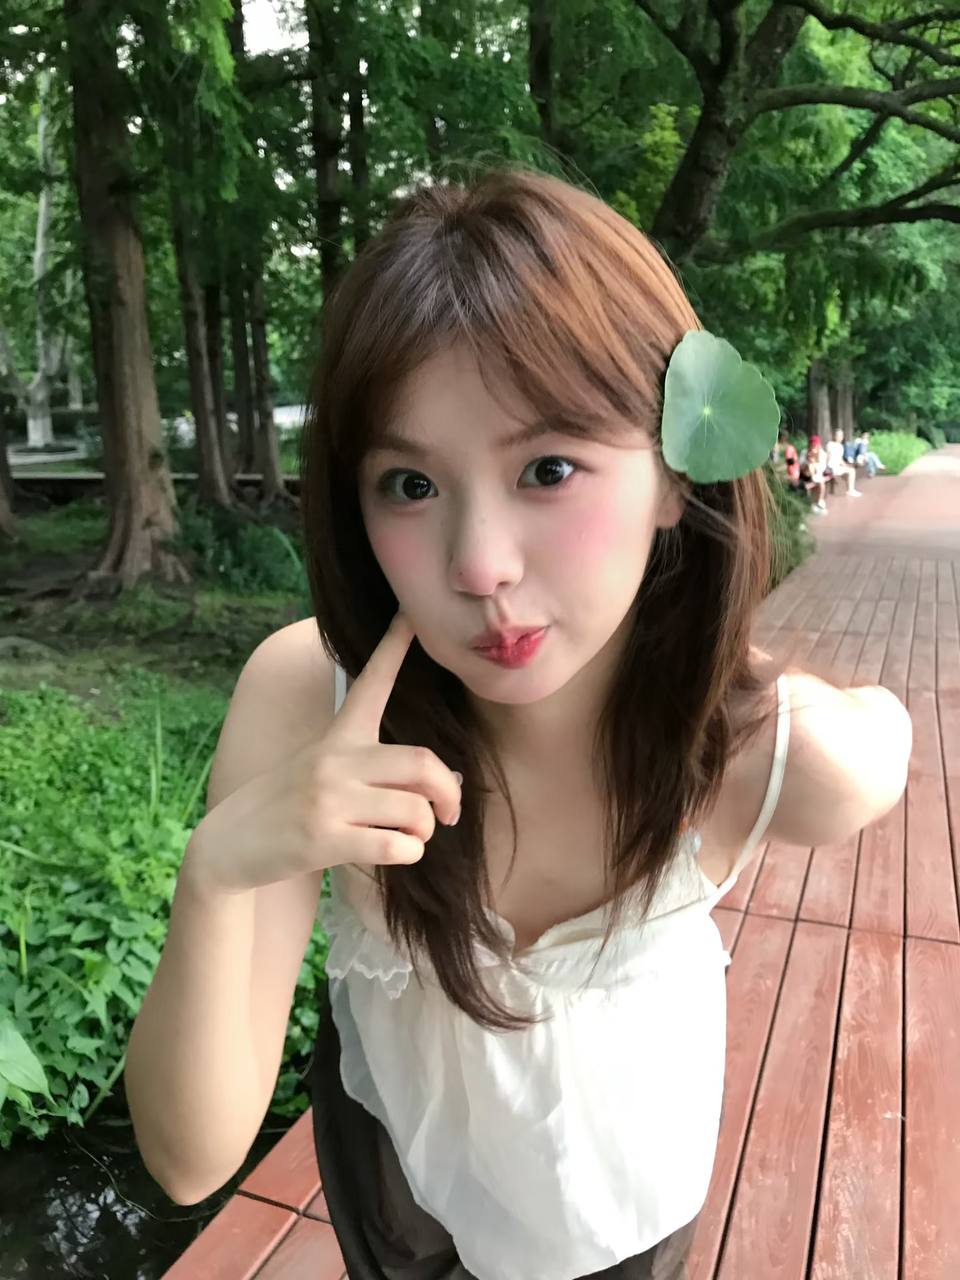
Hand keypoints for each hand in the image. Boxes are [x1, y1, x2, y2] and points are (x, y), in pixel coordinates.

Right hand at [188, 611, 462, 894]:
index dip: (395, 646)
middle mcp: (334, 760)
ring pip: (414, 811)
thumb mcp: (320, 768)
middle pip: (421, 762)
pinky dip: (409, 854)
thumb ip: (373, 767)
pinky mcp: (324, 838)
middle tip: (450, 812)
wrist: (227, 845)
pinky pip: (395, 846)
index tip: (412, 615)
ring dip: (425, 831)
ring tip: (411, 838)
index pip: (372, 683)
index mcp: (338, 737)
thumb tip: (447, 783)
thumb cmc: (286, 806)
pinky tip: (395, 853)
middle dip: (449, 792)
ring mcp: (328, 798)